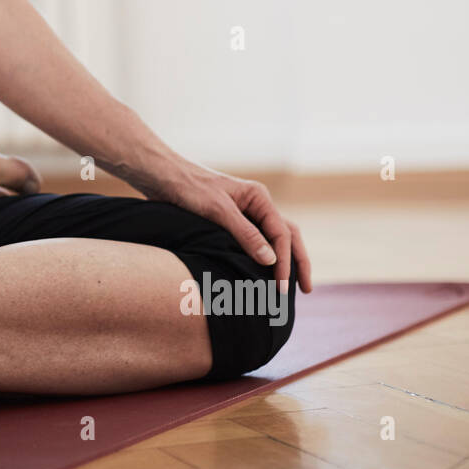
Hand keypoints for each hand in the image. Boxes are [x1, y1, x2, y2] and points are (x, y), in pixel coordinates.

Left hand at [138, 158, 312, 293]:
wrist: (162, 177)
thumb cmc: (189, 188)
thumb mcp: (218, 211)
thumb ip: (245, 235)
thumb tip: (272, 260)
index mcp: (259, 197)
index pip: (282, 234)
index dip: (285, 262)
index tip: (281, 287)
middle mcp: (256, 205)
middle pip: (287, 236)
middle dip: (298, 262)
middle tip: (306, 291)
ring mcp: (244, 213)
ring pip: (272, 240)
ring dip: (283, 261)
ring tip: (289, 286)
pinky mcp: (229, 222)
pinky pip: (253, 242)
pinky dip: (262, 258)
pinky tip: (261, 274)